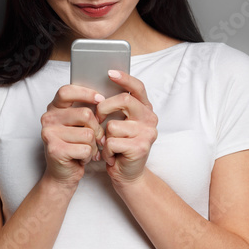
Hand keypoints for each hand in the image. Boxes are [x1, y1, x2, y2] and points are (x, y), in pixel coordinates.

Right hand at [40, 83, 106, 188]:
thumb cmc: (74, 146)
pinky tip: (82, 158)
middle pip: (85, 114)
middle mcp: (48, 119)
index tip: (100, 99)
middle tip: (96, 139)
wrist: (63, 174)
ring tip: (86, 150)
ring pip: (88, 134)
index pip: (67, 91)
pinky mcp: (55, 150)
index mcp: (54, 108)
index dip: (86, 93)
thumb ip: (85, 110)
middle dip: (97, 129)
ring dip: (93, 145)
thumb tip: (102, 100)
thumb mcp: (78, 124)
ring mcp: (49, 134)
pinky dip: (89, 156)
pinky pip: (85, 148)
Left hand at [95, 69, 156, 186]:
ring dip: (104, 138)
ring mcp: (148, 133)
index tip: (109, 73)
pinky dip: (106, 151)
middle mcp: (150, 118)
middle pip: (124, 100)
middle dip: (104, 109)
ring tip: (110, 147)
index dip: (124, 78)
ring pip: (113, 125)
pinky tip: (112, 156)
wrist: (127, 175)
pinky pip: (111, 142)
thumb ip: (116, 108)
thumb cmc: (119, 147)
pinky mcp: (141, 147)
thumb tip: (99, 90)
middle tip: (98, 119)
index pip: (137, 87)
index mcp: (145, 109)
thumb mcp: (119, 124)